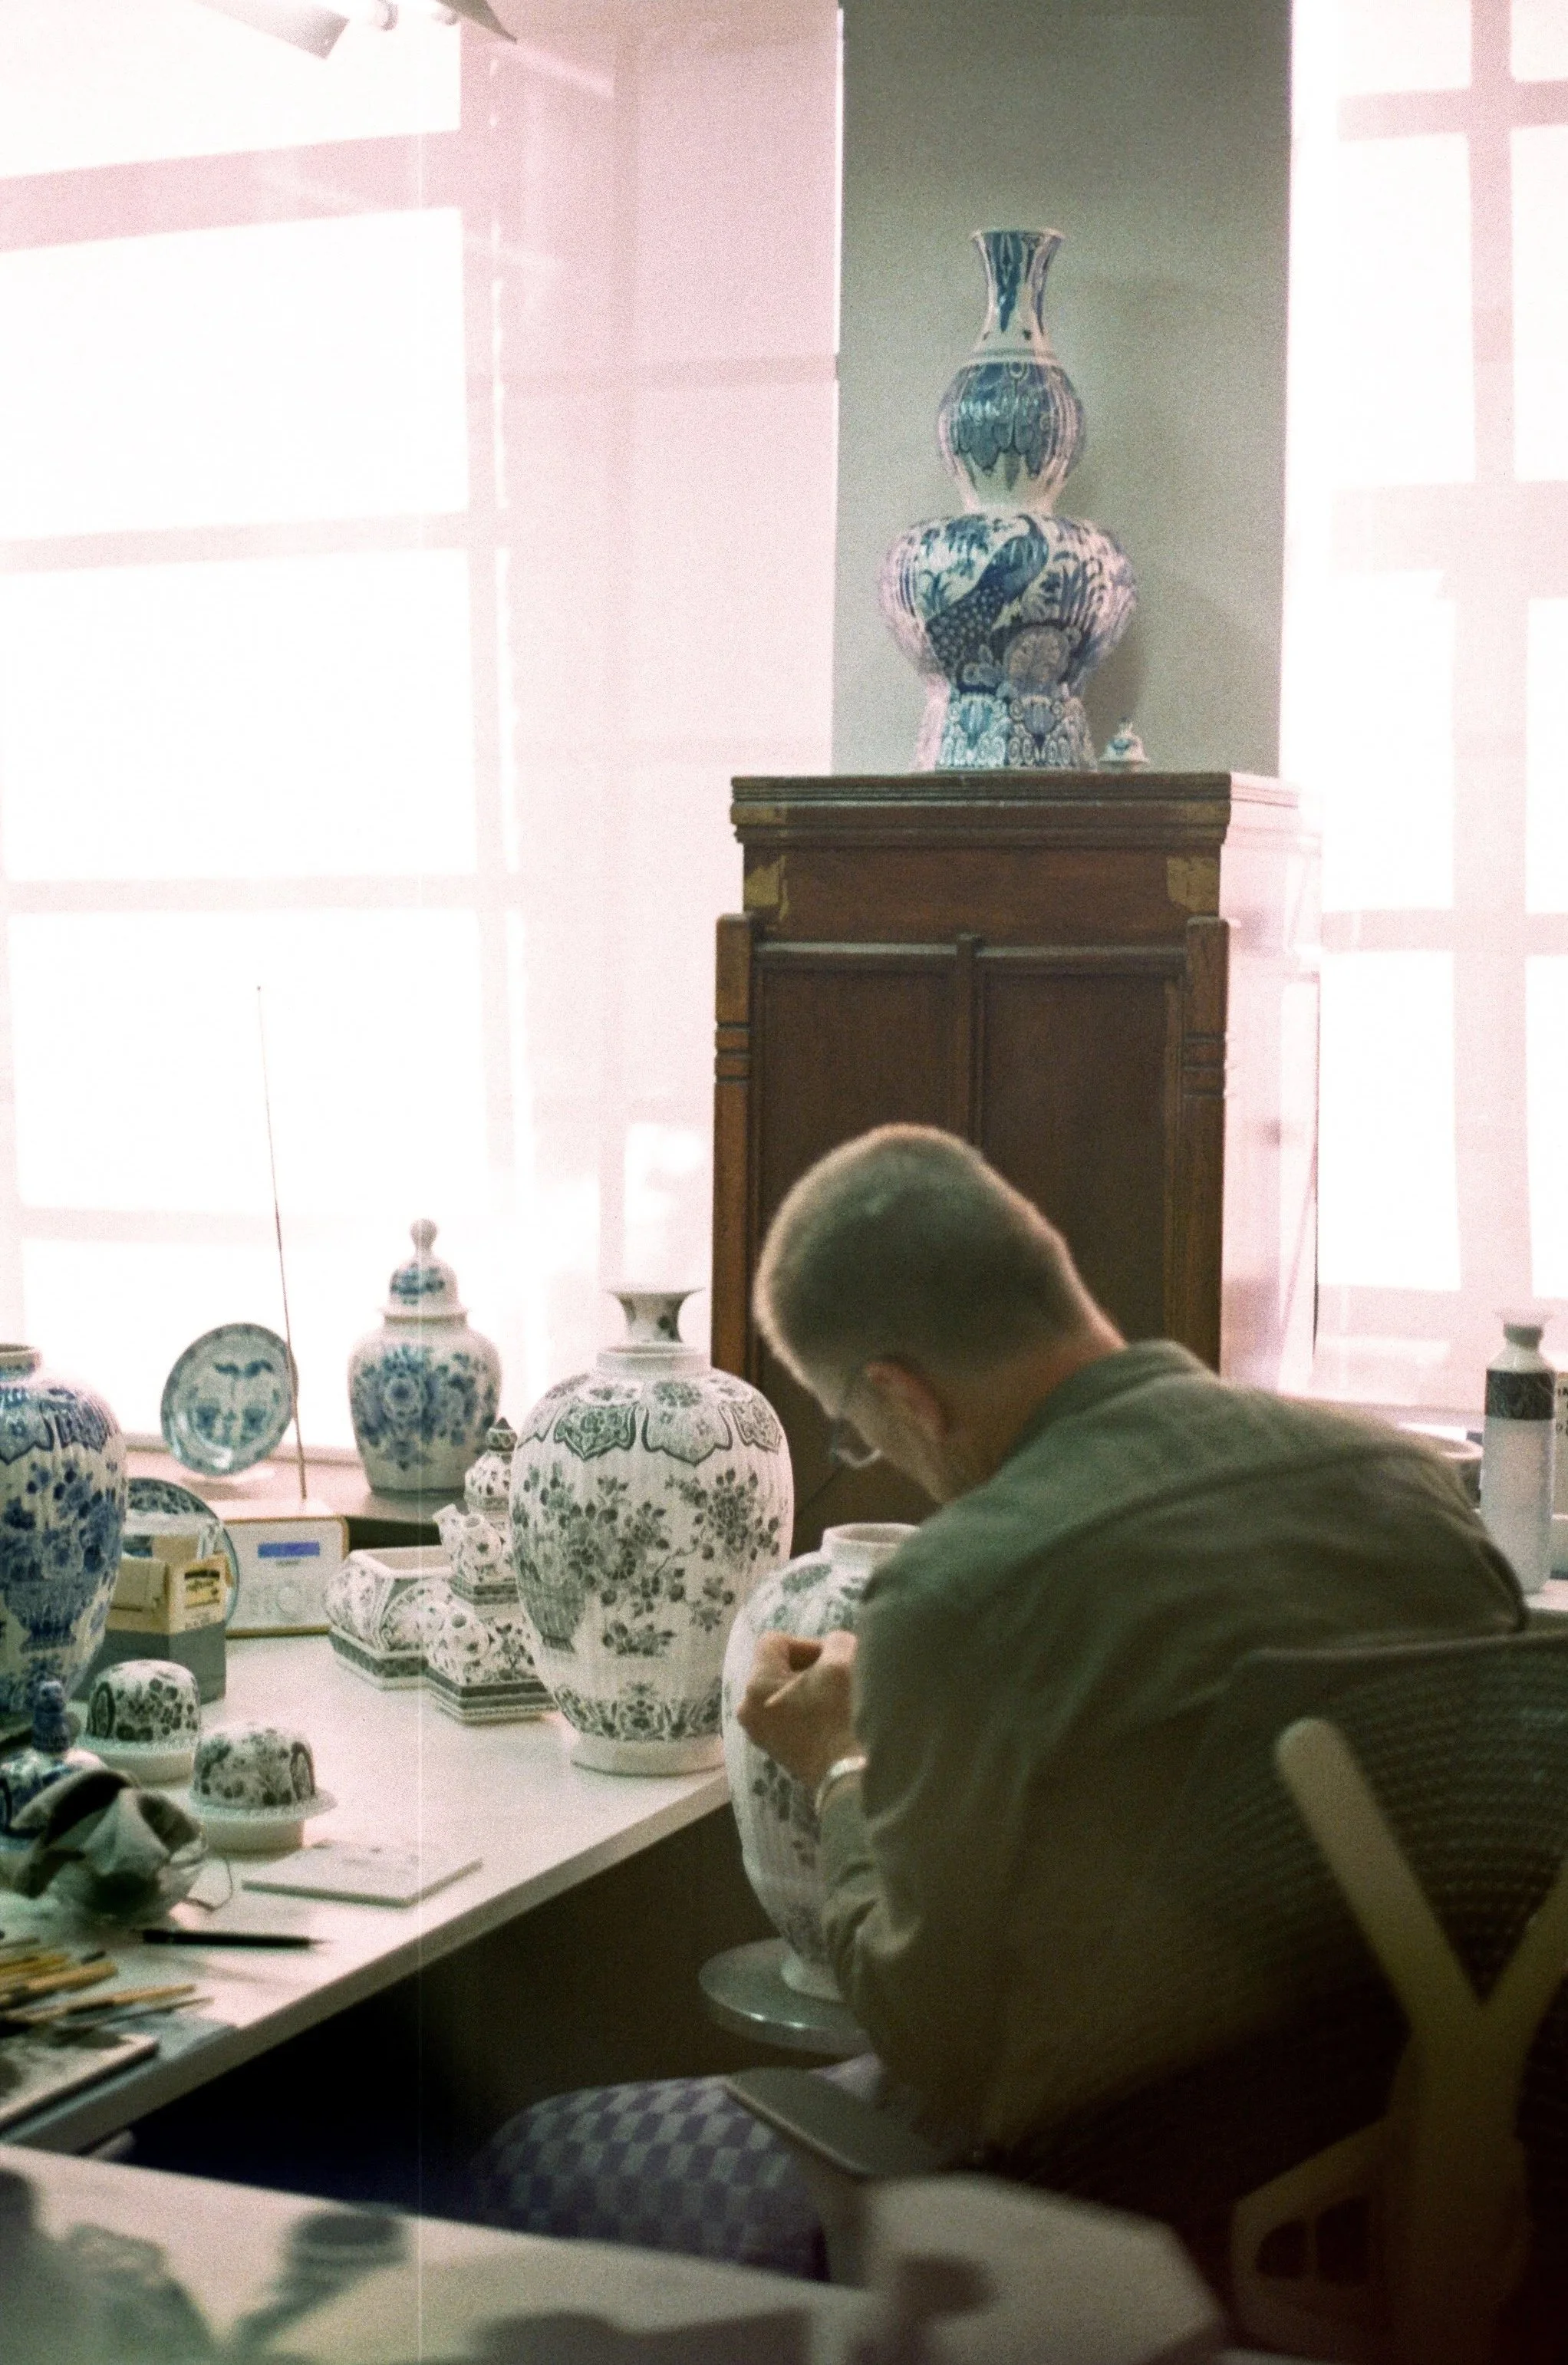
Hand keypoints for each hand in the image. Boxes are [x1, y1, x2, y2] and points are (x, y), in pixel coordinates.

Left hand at [737, 1629, 858, 1792]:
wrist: (851, 1774)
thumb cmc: (842, 1714)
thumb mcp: (844, 1661)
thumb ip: (835, 1642)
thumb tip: (831, 1649)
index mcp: (756, 1684)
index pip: (773, 1642)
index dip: (805, 1643)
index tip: (830, 1662)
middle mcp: (749, 1709)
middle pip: (775, 1668)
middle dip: (807, 1667)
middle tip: (836, 1677)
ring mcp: (760, 1733)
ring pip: (781, 1693)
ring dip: (808, 1689)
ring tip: (835, 1699)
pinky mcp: (775, 1751)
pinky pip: (785, 1715)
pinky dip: (805, 1710)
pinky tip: (830, 1718)